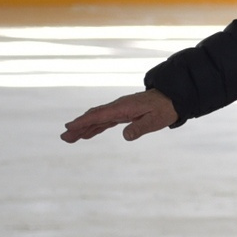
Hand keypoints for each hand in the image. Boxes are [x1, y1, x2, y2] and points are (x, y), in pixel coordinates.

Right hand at [62, 88, 178, 143]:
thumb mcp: (155, 121)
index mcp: (123, 108)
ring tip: (70, 138)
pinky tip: (87, 134)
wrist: (172, 98)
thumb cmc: (164, 109)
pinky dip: (94, 127)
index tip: (70, 127)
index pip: (99, 115)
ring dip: (83, 128)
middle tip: (64, 138)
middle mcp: (117, 107)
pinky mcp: (122, 113)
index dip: (84, 122)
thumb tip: (126, 136)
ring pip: (97, 119)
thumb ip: (140, 128)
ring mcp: (119, 110)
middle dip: (78, 127)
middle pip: (94, 117)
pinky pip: (105, 121)